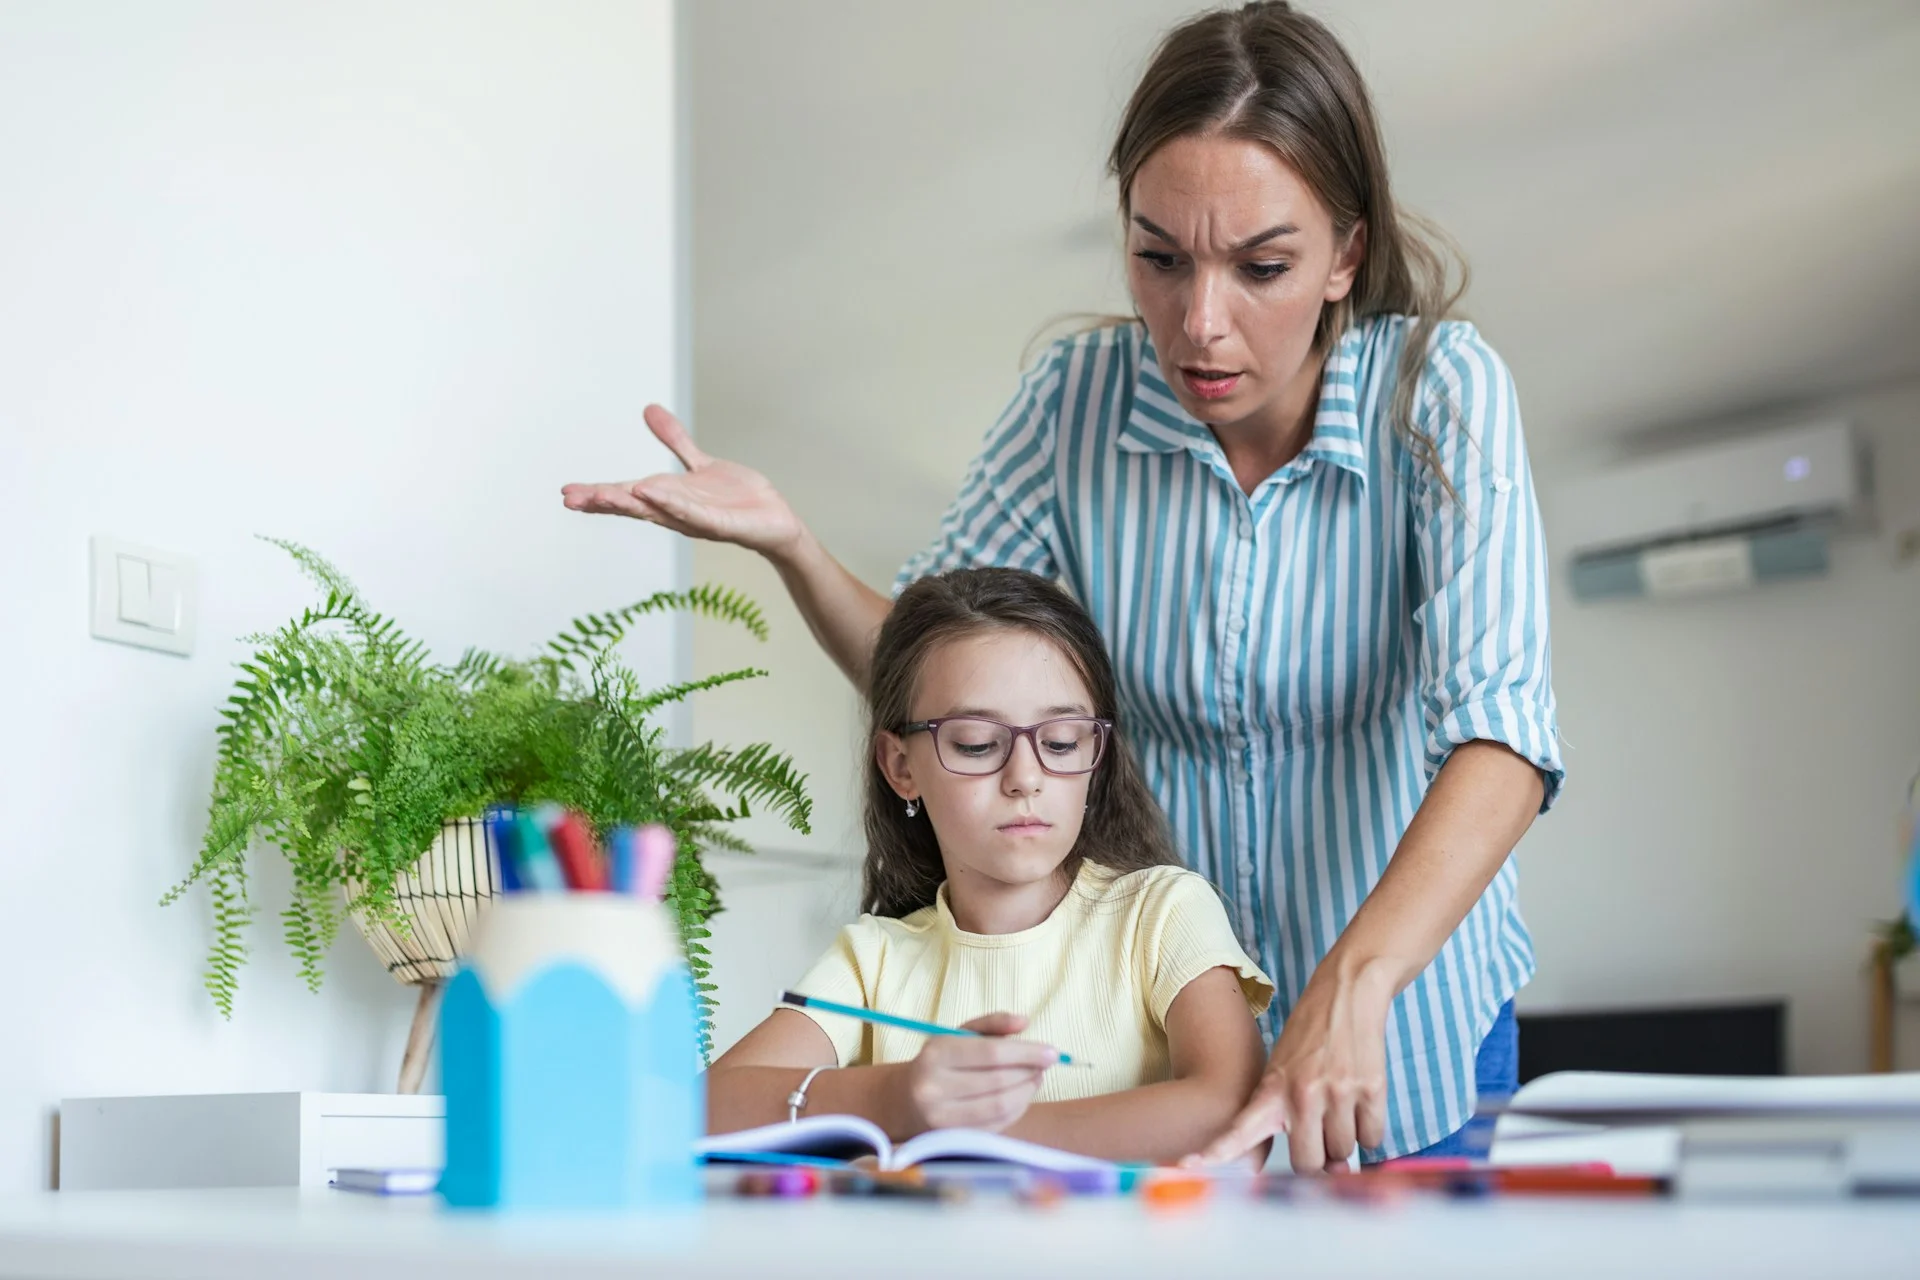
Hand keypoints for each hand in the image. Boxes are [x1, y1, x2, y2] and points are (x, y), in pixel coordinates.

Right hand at [561, 404, 803, 556]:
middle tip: (571, 499)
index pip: (627, 495)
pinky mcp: (719, 525)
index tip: (567, 492)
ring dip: (629, 503)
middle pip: (633, 506)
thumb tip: (649, 410)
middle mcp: (676, 512)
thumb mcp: (701, 463)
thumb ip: (675, 440)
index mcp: (668, 497)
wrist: (776, 519)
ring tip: (601, 495)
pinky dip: (670, 503)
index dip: (598, 493)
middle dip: (602, 502)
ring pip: (656, 511)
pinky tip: (649, 492)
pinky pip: (691, 514)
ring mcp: (696, 520)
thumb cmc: (738, 498)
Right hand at [886, 1014, 1058, 1135]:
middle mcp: (934, 1087)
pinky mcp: (952, 1138)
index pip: (991, 1053)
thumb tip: (1025, 1021)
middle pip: (999, 1081)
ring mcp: (942, 1118)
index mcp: (936, 1053)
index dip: (1027, 1053)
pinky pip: (997, 1125)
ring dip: (1027, 1092)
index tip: (1052, 1052)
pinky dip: (1017, 1109)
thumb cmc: (941, 1062)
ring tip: (1035, 1079)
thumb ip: (993, 1023)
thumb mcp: (959, 1034)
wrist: (905, 1100)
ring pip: (1001, 1106)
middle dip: (1030, 1072)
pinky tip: (1021, 1096)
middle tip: (1045, 1065)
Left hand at [1187, 964, 1391, 1172]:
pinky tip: (1359, 1103)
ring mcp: (1337, 1092)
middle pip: (1309, 1163)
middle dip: (1318, 1160)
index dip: (1215, 1152)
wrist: (1347, 990)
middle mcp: (1302, 1094)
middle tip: (1321, 1137)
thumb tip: (1324, 1164)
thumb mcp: (1281, 1065)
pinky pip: (1372, 1137)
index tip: (1185, 1165)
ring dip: (1345, 1141)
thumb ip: (1287, 1112)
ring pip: (1343, 1152)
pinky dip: (1368, 1129)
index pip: (1239, 1129)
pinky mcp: (1370, 1089)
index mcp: (1272, 1089)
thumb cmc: (1311, 1033)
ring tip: (1340, 1107)